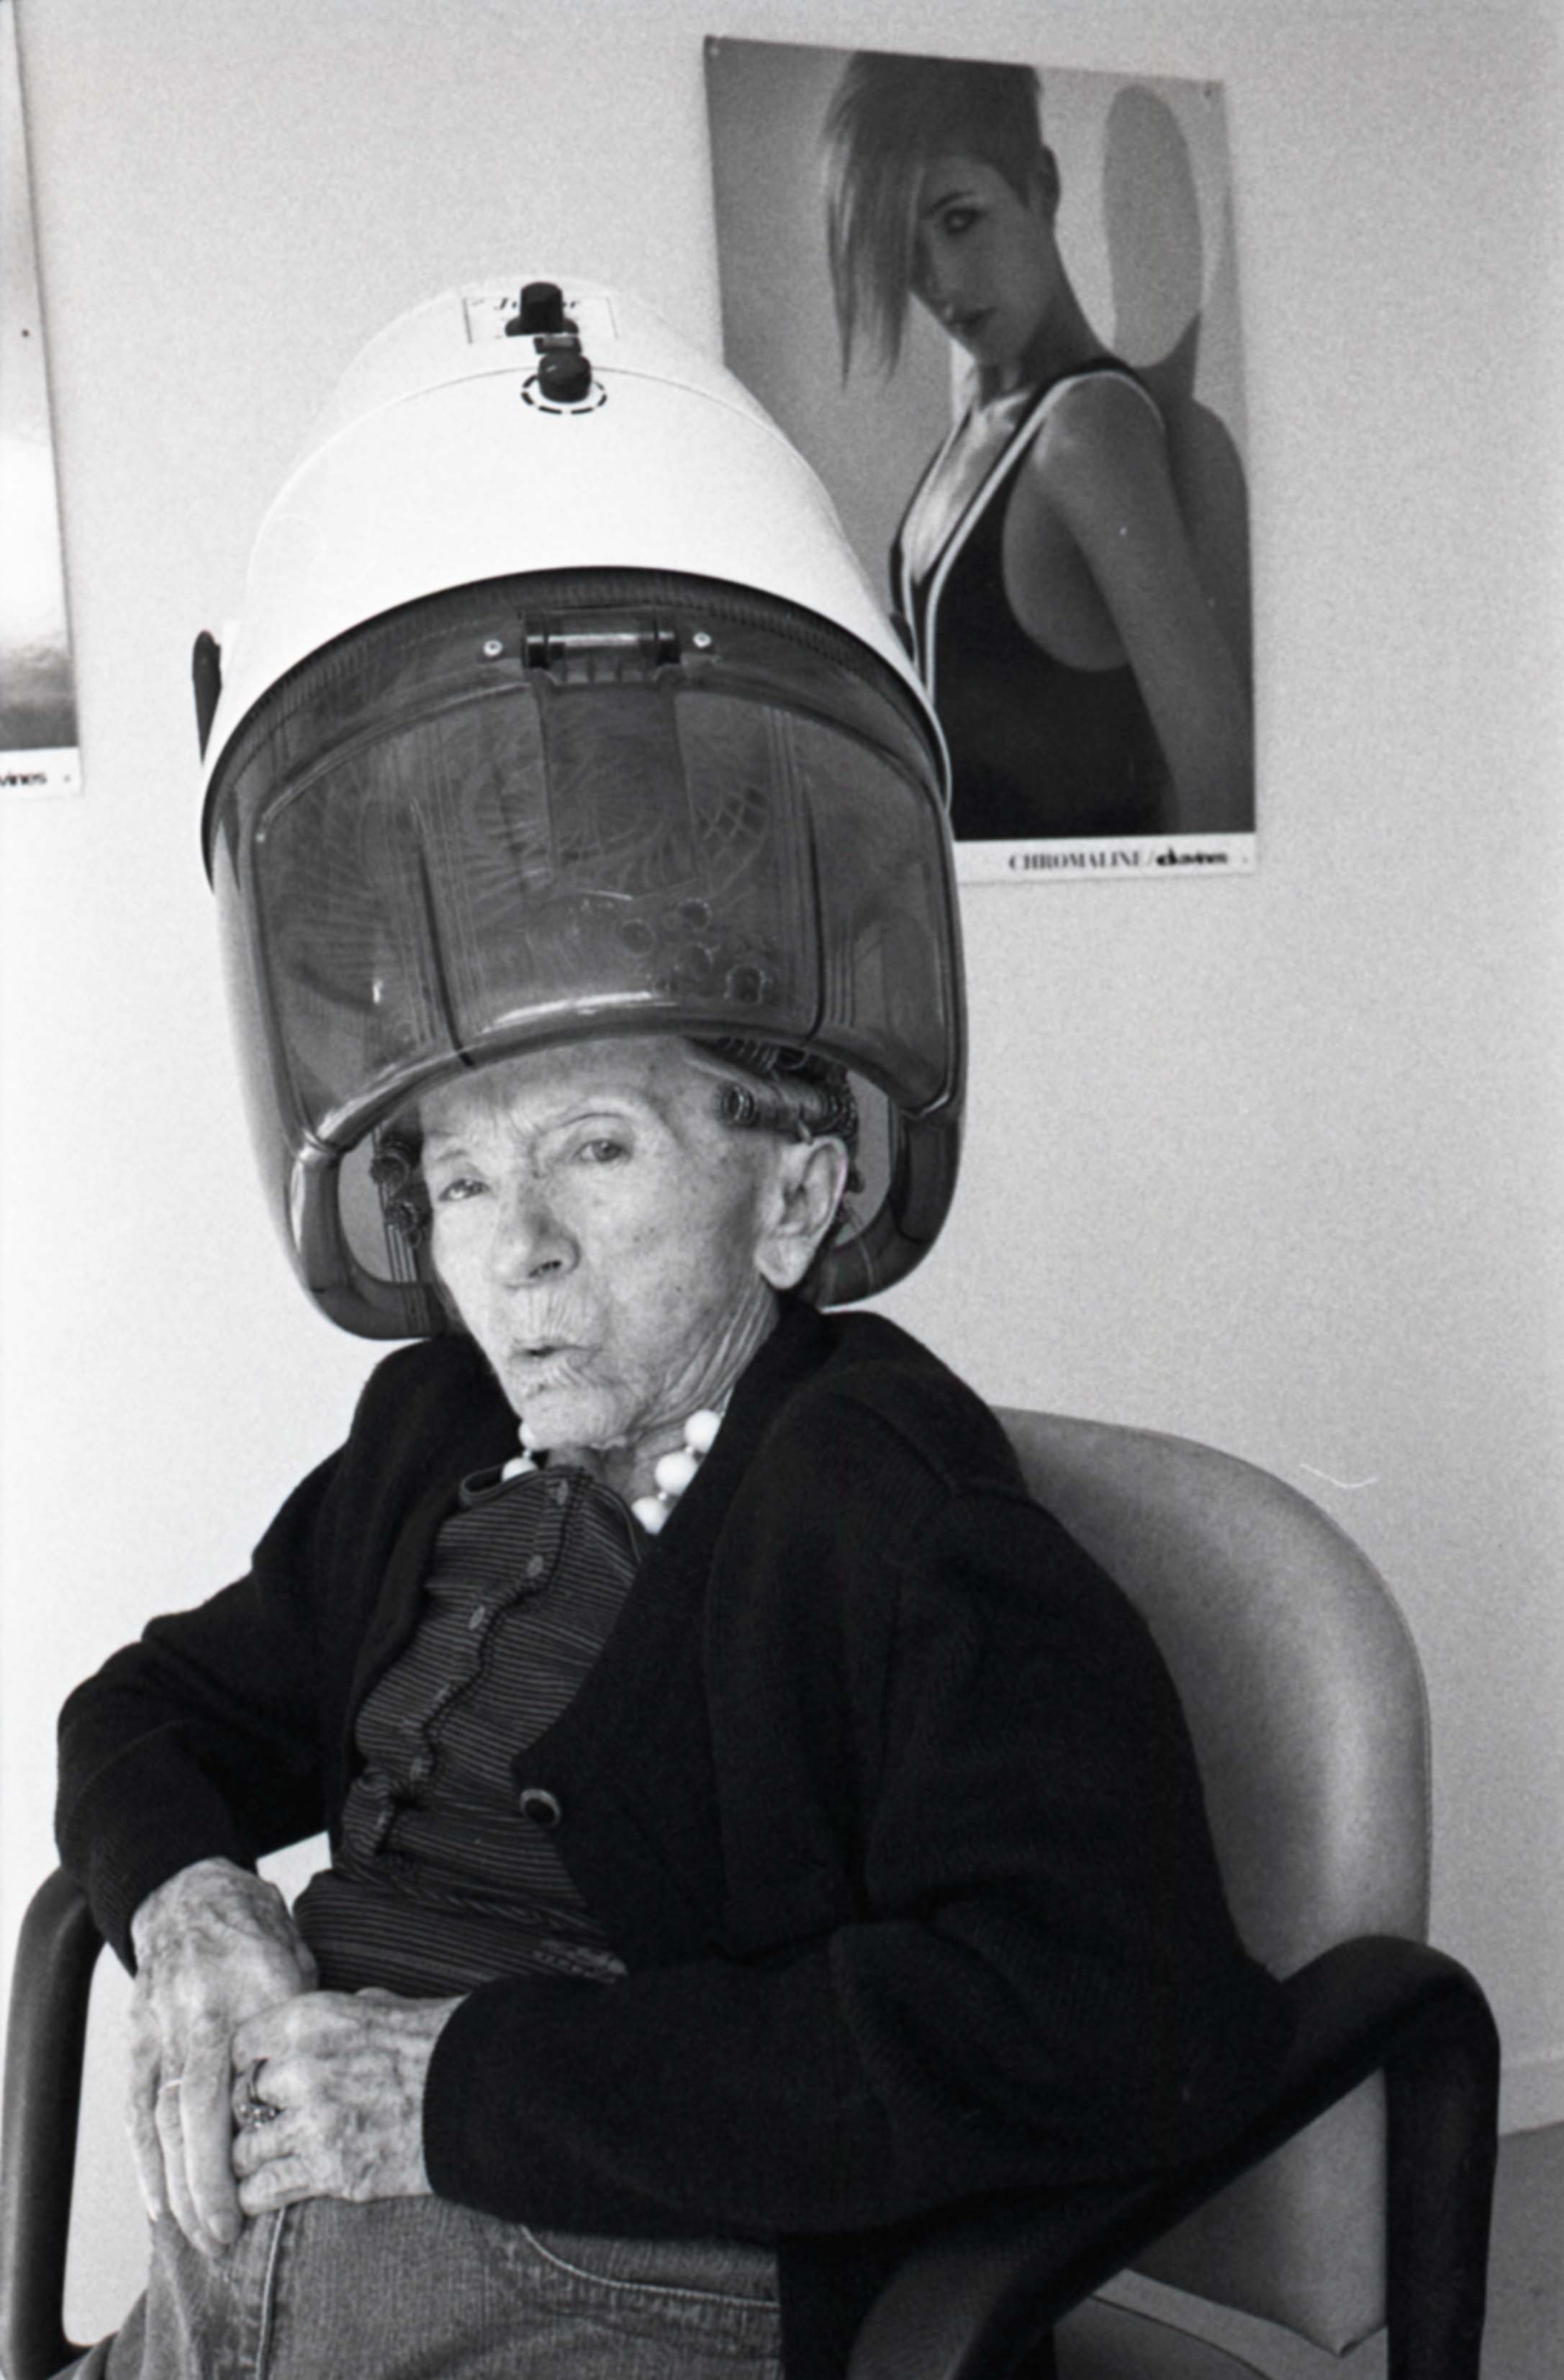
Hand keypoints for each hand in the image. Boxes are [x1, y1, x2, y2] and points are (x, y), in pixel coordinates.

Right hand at [128, 1857, 317, 2256]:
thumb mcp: (299, 1964)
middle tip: (226, 2238)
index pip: (250, 2077)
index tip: (268, 2189)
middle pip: (196, 2111)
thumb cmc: (258, 1932)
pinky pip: (137, 2109)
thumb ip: (304, 2026)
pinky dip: (145, 2160)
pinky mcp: (136, 2040)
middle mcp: (200, 2015)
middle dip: (208, 2182)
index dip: (251, 2140)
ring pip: (161, 2118)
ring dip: (176, 2184)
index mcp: (251, 1992)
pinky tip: (159, 2203)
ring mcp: (161, 2029)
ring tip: (197, 2236)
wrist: (188, 1894)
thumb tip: (325, 2089)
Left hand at [229, 1988, 461, 2214]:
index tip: (252, 2078)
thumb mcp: (379, 2006)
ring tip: (261, 2161)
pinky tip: (261, 2193)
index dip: (243, 2066)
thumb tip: (323, 2025)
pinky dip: (257, 2195)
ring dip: (249, 2159)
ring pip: (242, 2152)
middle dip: (246, 2116)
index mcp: (309, 2021)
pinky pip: (265, 2190)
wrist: (476, 2091)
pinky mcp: (330, 2172)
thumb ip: (338, 2017)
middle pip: (237, 2102)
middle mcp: (301, 2070)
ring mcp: (313, 2125)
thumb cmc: (433, 2042)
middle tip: (259, 2124)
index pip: (238, 2047)